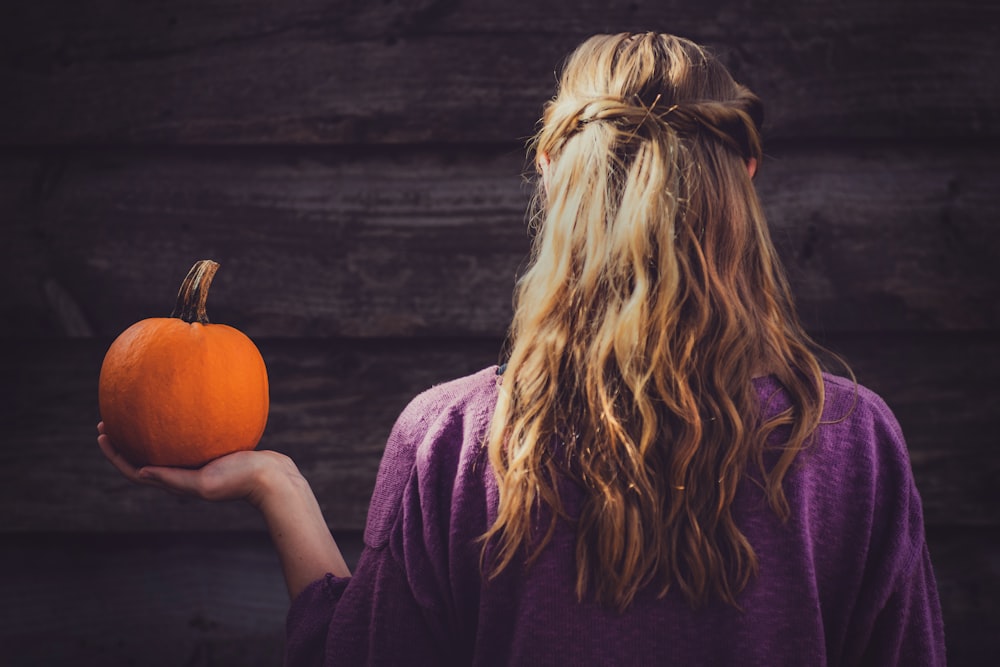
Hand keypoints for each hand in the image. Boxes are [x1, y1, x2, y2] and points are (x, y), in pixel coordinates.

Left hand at [97, 421, 299, 507]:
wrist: (274, 478)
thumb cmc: (241, 481)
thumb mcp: (204, 483)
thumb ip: (174, 479)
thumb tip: (140, 471)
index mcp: (177, 482)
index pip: (136, 471)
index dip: (114, 455)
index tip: (102, 433)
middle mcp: (183, 473)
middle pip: (144, 457)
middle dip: (123, 441)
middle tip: (110, 419)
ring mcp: (198, 463)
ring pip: (165, 446)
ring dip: (146, 432)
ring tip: (140, 410)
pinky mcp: (214, 452)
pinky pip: (188, 436)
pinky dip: (177, 423)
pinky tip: (182, 404)